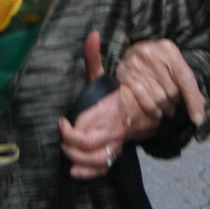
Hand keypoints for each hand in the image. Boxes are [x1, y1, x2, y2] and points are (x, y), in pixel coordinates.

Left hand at [58, 31, 130, 179]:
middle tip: (63, 135)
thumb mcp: (102, 73)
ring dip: (77, 160)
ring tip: (67, 151)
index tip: (61, 121)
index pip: (86, 129)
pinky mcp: (116, 151)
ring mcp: (117, 142)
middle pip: (89, 147)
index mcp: (109, 111)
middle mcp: (114, 130)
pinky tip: (75, 171)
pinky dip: (89, 173)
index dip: (69, 130)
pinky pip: (104, 168)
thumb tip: (91, 34)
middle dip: (70, 145)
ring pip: (97, 160)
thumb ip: (94, 56)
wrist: (148, 105)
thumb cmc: (119, 90)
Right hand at [115, 38, 206, 131]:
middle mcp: (152, 54)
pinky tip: (156, 112)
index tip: (198, 119)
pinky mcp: (124, 74)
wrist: (129, 51)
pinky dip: (152, 110)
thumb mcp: (173, 63)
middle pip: (172, 90)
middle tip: (175, 103)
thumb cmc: (157, 60)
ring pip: (159, 98)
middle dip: (176, 101)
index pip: (185, 79)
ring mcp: (136, 63)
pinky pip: (143, 100)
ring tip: (167, 109)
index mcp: (168, 49)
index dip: (193, 100)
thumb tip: (201, 105)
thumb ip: (186, 81)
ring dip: (165, 108)